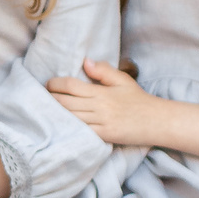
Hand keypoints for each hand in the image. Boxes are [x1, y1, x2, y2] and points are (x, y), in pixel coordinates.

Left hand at [47, 58, 161, 145]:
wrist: (157, 121)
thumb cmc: (139, 100)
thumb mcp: (123, 80)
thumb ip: (104, 71)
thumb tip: (85, 61)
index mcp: (101, 91)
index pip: (71, 85)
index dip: (55, 84)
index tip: (48, 84)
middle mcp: (99, 107)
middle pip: (65, 102)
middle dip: (50, 99)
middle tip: (41, 97)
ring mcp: (101, 123)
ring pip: (70, 118)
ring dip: (55, 114)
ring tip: (44, 111)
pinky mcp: (104, 136)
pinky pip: (81, 132)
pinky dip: (69, 129)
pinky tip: (60, 127)